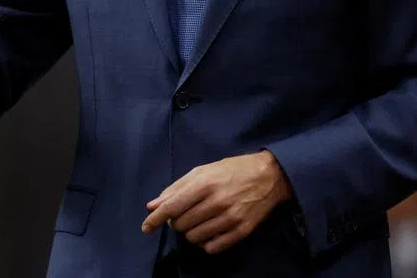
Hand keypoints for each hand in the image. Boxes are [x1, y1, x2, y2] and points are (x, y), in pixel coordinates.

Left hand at [141, 151, 292, 254]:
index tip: (146, 228)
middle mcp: (216, 202)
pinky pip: (212, 247)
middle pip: (181, 224)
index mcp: (204, 183)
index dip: (155, 220)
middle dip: (176, 222)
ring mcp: (230, 218)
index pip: (172, 207)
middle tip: (185, 213)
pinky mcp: (241, 231)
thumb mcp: (203, 170)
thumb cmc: (232, 169)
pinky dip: (205, 243)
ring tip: (199, 221)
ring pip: (194, 238)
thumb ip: (176, 188)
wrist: (269, 175)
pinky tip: (209, 231)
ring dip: (191, 232)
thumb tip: (153, 206)